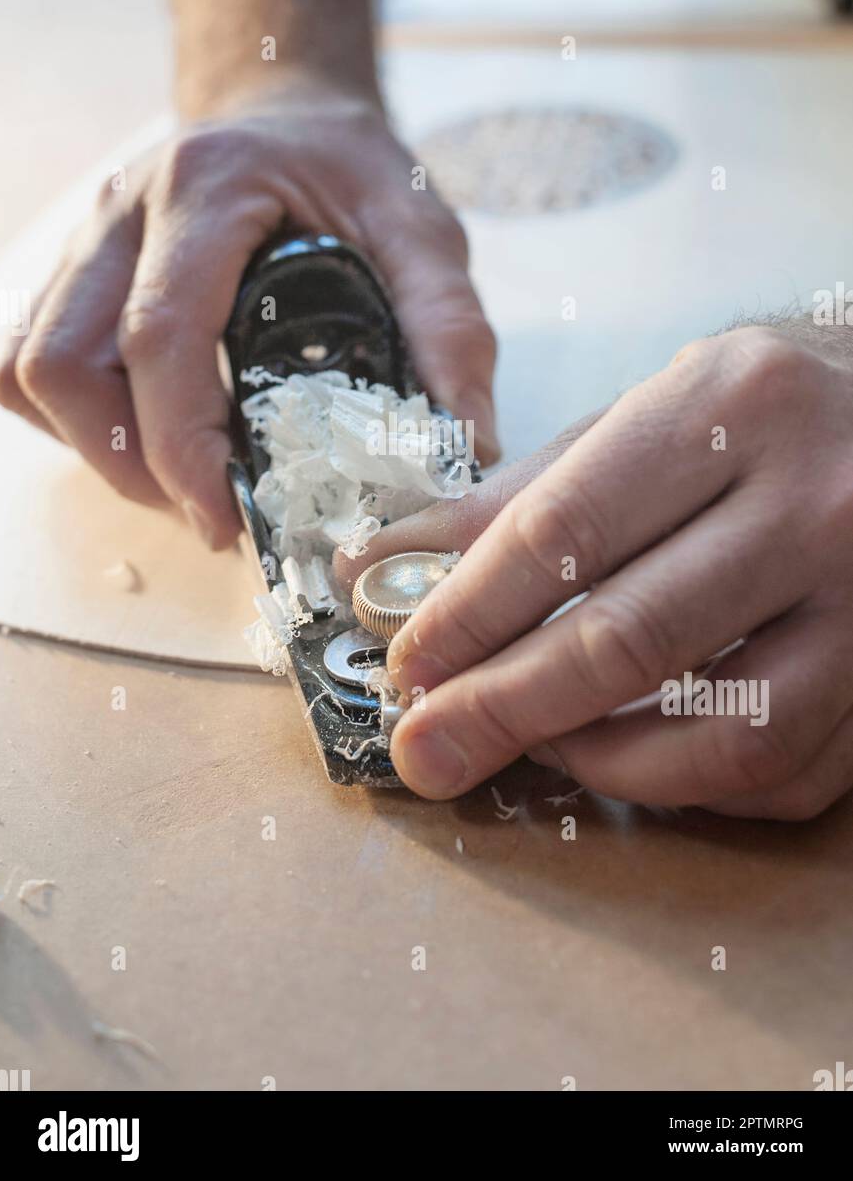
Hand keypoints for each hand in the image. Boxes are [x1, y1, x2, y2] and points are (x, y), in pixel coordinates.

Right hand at [0, 78, 497, 547]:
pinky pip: (30, 363)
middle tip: (210, 508)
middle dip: (130, 461)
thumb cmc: (349, 167)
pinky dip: (76, 420)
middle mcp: (123, 211)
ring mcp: (85, 240)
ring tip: (181, 481)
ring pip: (33, 369)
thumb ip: (450, 325)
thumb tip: (468, 441)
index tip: (224, 514)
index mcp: (203, 190)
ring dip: (96, 446)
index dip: (181, 443)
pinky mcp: (74, 271)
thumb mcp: (420, 226)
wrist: (289, 108)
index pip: (159, 335)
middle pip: (66, 363)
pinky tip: (145, 435)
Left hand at [338, 327, 852, 820]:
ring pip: (727, 736)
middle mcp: (815, 500)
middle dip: (505, 708)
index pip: (566, 532)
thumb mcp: (648, 411)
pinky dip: (698, 787)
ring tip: (536, 745)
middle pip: (632, 639)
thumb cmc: (764, 413)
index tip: (408, 664)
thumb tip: (385, 567)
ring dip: (604, 763)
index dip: (469, 613)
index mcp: (732, 407)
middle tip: (427, 748)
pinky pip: (791, 773)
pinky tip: (636, 756)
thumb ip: (522, 496)